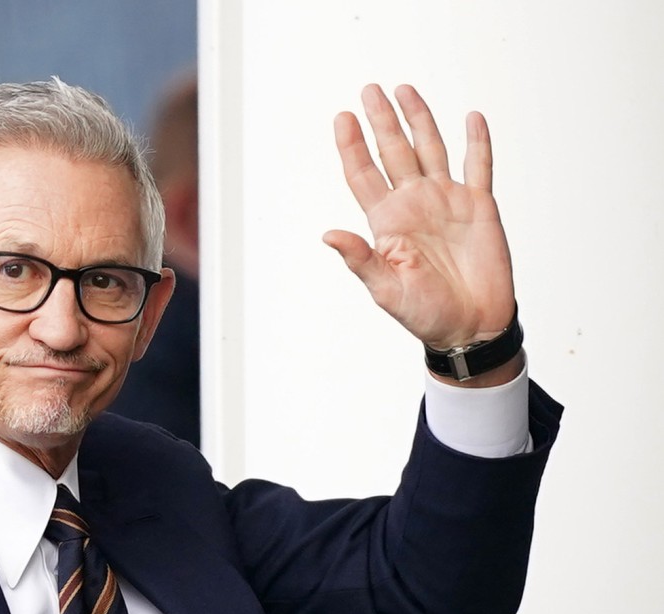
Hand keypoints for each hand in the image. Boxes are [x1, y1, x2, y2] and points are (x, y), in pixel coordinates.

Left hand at [324, 84, 514, 349]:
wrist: (470, 328)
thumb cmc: (425, 315)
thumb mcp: (386, 290)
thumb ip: (360, 258)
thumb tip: (328, 234)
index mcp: (388, 222)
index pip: (364, 175)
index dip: (352, 146)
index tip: (342, 118)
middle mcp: (414, 205)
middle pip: (394, 152)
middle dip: (382, 121)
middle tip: (369, 91)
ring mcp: (447, 202)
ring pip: (431, 150)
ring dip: (420, 120)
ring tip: (405, 91)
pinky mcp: (479, 208)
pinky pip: (478, 167)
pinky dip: (478, 143)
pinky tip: (472, 118)